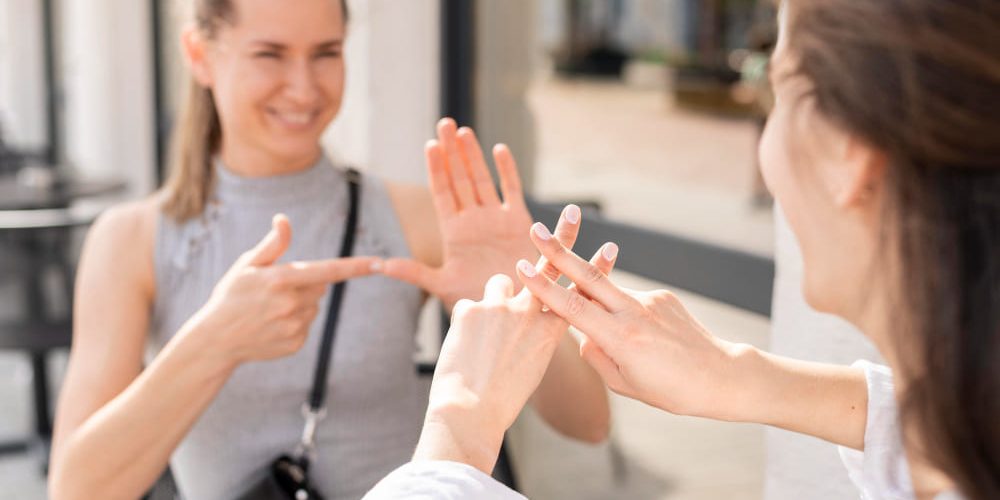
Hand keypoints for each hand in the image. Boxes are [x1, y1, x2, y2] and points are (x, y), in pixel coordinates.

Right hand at [180, 214, 381, 366]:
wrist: (216, 339)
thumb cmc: (231, 295)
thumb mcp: (247, 265)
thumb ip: (272, 244)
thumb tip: (284, 220)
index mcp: (280, 280)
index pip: (327, 270)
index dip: (356, 267)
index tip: (379, 263)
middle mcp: (290, 304)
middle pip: (321, 286)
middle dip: (306, 283)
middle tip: (276, 290)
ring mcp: (294, 327)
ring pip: (314, 306)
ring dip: (300, 304)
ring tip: (270, 309)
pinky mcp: (295, 343)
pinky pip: (307, 326)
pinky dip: (295, 323)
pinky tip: (272, 325)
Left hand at [382, 118, 536, 309]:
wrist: (511, 311)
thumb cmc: (476, 300)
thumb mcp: (441, 285)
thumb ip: (414, 273)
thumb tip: (380, 264)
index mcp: (453, 232)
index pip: (442, 193)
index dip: (436, 169)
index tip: (430, 145)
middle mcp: (473, 220)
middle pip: (460, 179)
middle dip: (452, 152)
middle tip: (445, 124)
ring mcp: (496, 219)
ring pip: (482, 180)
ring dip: (474, 156)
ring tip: (464, 131)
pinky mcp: (519, 222)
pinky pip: (512, 191)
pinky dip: (507, 171)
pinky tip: (499, 149)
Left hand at [413, 206, 616, 472]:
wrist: (470, 411)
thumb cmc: (501, 398)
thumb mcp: (531, 368)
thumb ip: (533, 337)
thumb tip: (523, 321)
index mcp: (550, 333)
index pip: (576, 294)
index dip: (592, 270)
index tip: (609, 249)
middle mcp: (530, 314)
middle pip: (548, 267)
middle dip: (559, 239)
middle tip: (572, 213)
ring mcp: (501, 307)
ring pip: (500, 283)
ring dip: (495, 298)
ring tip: (484, 332)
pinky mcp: (471, 307)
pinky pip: (469, 306)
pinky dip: (466, 323)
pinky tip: (464, 347)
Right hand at [516, 223, 744, 419]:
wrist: (721, 376)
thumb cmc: (671, 390)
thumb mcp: (624, 384)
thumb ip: (596, 356)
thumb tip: (583, 334)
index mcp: (620, 338)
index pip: (572, 307)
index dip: (544, 287)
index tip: (523, 266)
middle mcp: (634, 312)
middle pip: (587, 277)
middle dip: (559, 251)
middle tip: (536, 229)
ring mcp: (650, 300)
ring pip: (610, 293)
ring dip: (595, 297)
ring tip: (621, 334)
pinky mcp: (663, 296)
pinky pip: (632, 302)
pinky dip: (626, 316)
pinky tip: (647, 340)